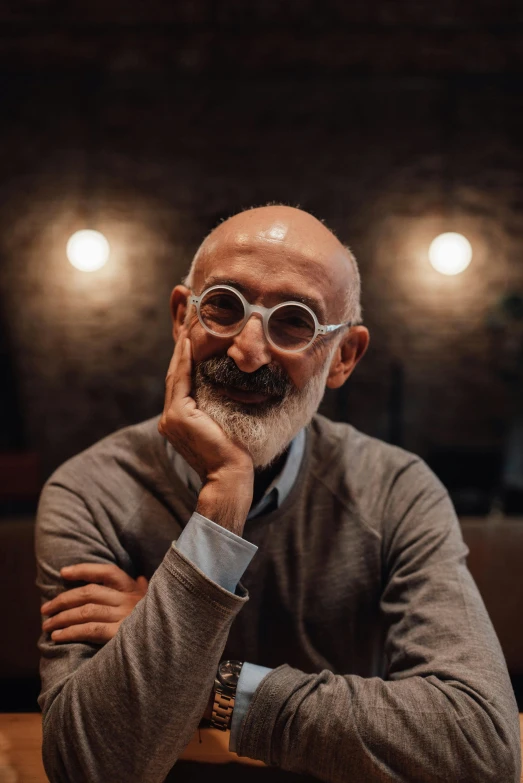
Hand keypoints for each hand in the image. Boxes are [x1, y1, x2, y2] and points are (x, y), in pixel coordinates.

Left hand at [40, 563, 148, 644]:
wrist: (172, 640)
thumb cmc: (158, 621)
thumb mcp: (154, 600)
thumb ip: (144, 589)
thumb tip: (140, 577)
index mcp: (134, 589)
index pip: (107, 572)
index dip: (83, 570)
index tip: (63, 572)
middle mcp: (128, 600)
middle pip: (89, 593)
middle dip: (63, 600)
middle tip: (45, 609)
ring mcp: (124, 617)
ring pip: (86, 611)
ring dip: (62, 618)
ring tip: (47, 625)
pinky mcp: (119, 635)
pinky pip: (89, 630)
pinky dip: (71, 632)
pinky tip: (58, 636)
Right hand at [158, 327, 253, 532]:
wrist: (230, 475)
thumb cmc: (234, 453)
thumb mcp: (223, 423)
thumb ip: (216, 407)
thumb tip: (230, 385)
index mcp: (178, 421)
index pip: (181, 384)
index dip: (184, 361)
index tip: (190, 338)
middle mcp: (169, 419)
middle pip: (175, 376)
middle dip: (180, 351)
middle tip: (185, 324)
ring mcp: (171, 418)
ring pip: (175, 375)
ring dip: (180, 350)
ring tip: (186, 326)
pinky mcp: (178, 416)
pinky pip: (180, 380)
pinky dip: (183, 361)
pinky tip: (188, 343)